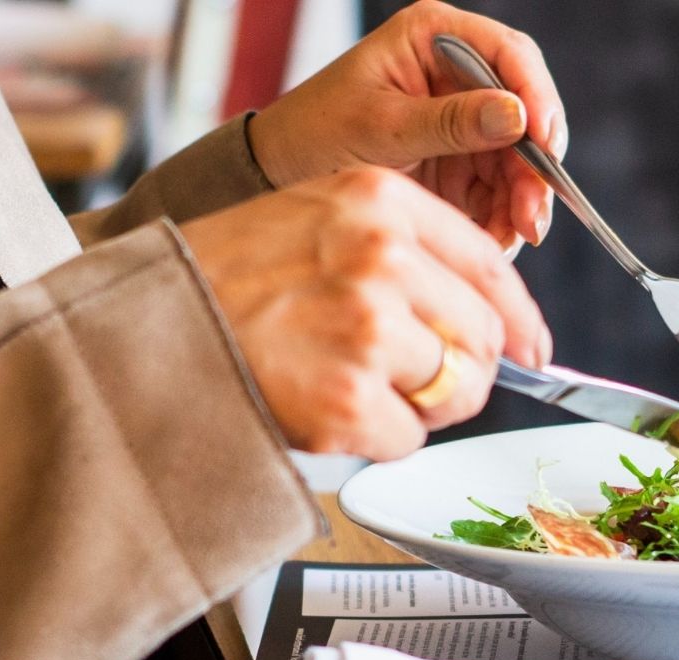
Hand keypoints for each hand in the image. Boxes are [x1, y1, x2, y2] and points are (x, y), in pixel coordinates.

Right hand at [180, 167, 551, 459]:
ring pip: (453, 391)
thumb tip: (486, 313)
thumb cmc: (221, 278)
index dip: (520, 319)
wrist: (145, 327)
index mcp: (379, 201)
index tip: (534, 349)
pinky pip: (408, 439)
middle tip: (420, 384)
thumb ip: (397, 246)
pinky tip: (324, 411)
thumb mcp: (313, 217)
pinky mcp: (348, 401)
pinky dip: (376, 439)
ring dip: (415, 406)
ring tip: (350, 387)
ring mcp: (367, 331)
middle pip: (484, 337)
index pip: (490, 265)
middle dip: (464, 372)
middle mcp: (382, 258)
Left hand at [247, 1, 566, 251]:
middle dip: (533, 166)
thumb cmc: (315, 131)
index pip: (508, 55)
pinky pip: (498, 189)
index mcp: (434, 36)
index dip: (536, 96)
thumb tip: (517, 117)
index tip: (544, 141)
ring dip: (521, 200)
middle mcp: (457, 73)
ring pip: (517, 158)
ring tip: (510, 238)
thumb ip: (449, 122)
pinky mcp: (459, 162)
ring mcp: (462, 120)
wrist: (278, 175)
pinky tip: (494, 241)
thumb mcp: (380, 125)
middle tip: (532, 214)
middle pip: (524, 112)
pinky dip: (501, 217)